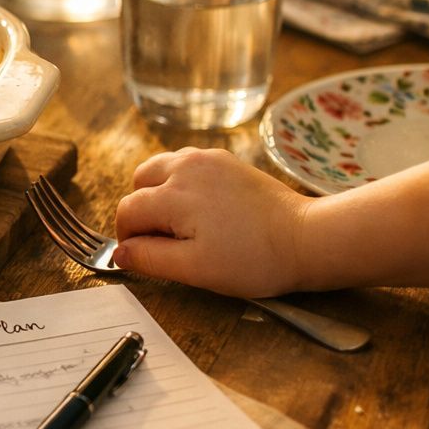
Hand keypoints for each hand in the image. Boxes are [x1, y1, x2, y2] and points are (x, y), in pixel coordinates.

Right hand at [113, 148, 309, 297]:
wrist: (308, 238)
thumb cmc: (254, 259)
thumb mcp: (196, 269)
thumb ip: (151, 259)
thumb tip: (120, 253)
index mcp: (173, 195)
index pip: (128, 210)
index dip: (128, 237)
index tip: (142, 255)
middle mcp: (184, 167)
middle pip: (139, 182)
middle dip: (141, 210)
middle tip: (165, 239)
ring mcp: (207, 159)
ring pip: (161, 168)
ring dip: (159, 192)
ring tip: (183, 222)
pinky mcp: (226, 160)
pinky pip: (187, 164)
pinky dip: (183, 183)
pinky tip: (204, 207)